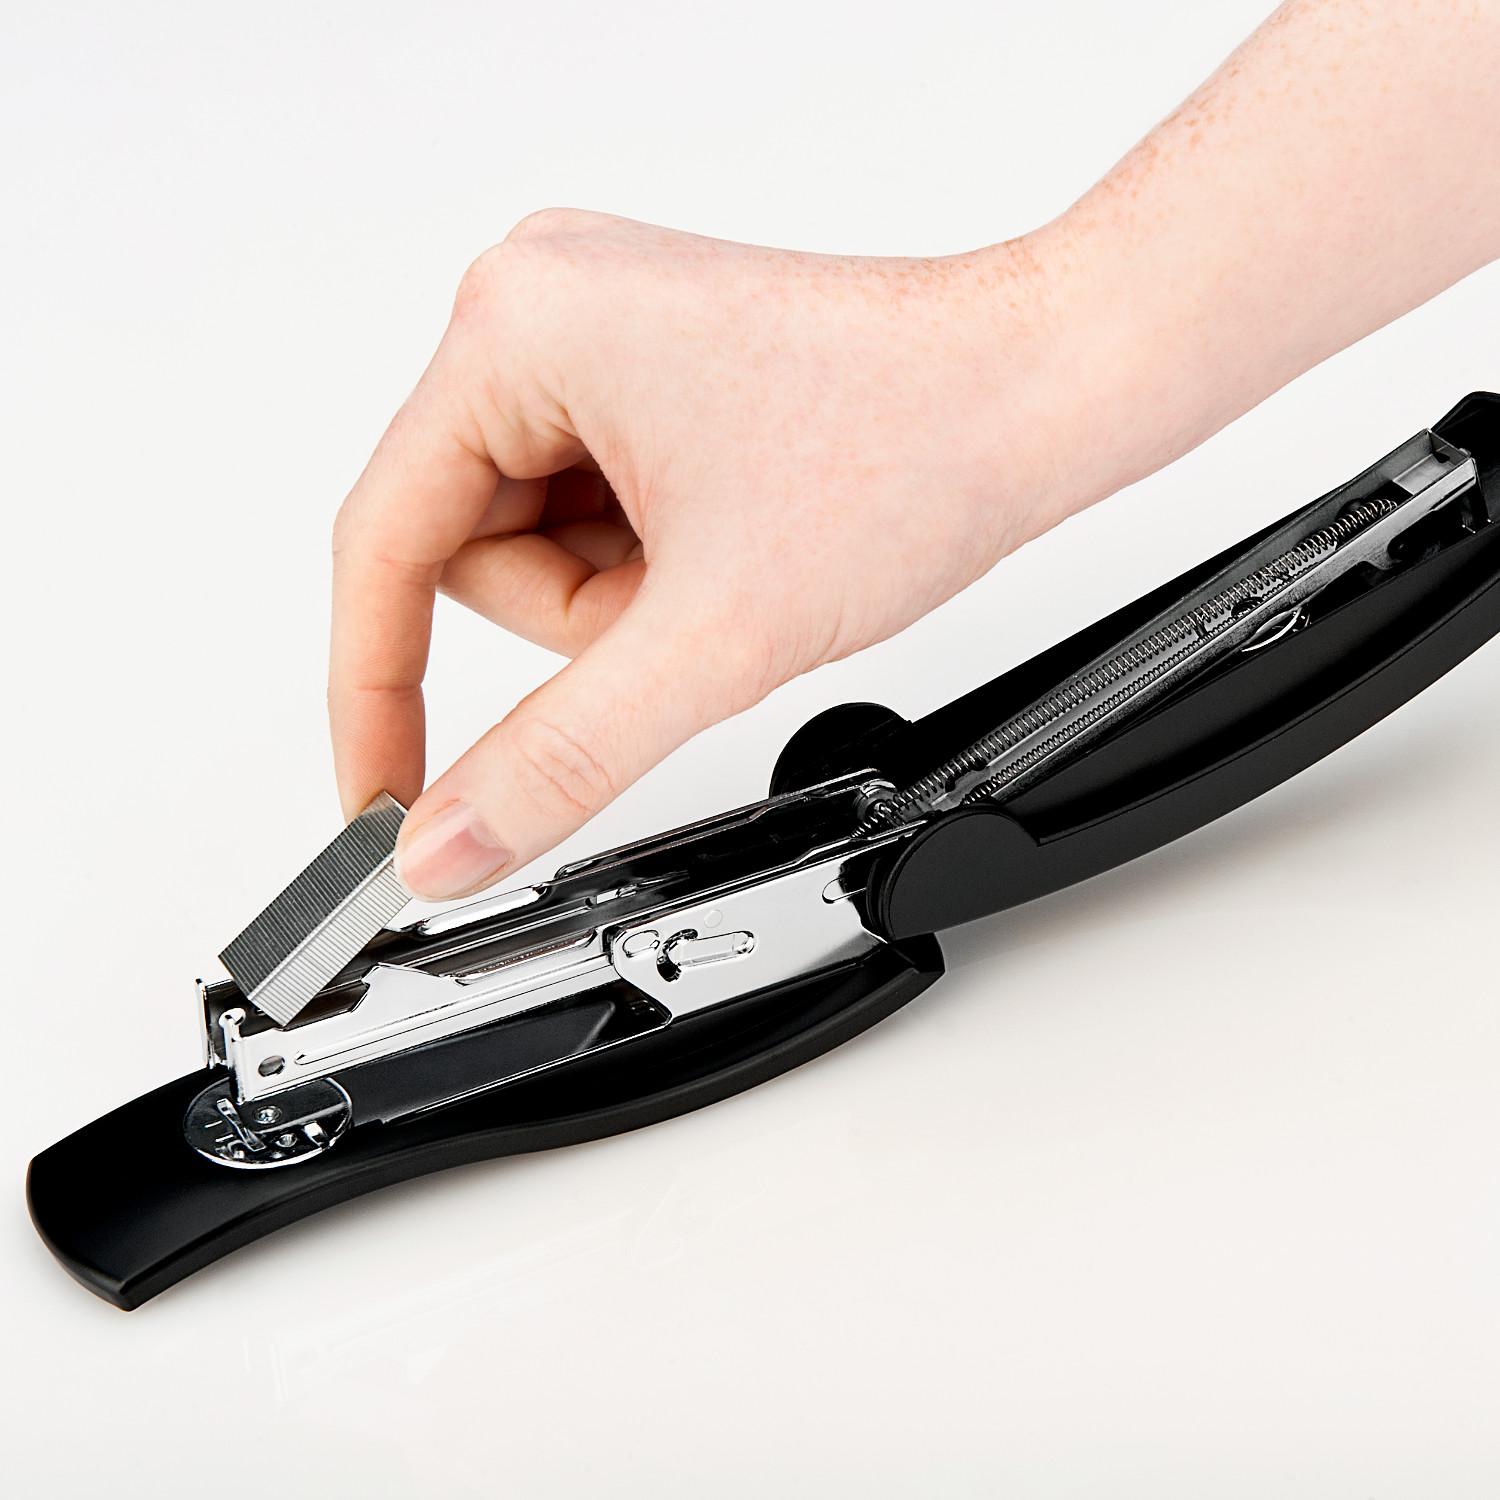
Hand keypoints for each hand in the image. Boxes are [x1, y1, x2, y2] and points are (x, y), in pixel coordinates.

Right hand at [329, 210, 1096, 898]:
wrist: (1043, 390)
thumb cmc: (914, 447)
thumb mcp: (709, 637)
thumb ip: (558, 757)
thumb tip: (446, 843)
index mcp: (516, 326)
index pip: (383, 544)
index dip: (375, 695)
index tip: (383, 801)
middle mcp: (541, 303)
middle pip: (472, 546)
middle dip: (580, 620)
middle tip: (685, 618)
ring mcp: (600, 329)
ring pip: (539, 539)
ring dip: (623, 597)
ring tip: (731, 568)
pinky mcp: (651, 367)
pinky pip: (594, 508)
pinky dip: (653, 563)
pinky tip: (736, 541)